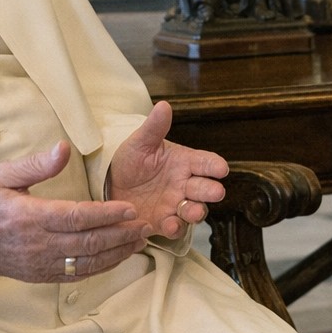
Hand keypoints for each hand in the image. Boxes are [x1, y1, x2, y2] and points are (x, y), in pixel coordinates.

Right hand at [0, 142, 148, 282]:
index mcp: (29, 217)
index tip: (130, 208)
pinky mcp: (37, 276)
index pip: (77, 218)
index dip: (107, 214)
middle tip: (145, 225)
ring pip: (85, 263)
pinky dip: (99, 268)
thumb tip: (64, 147)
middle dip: (121, 235)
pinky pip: (73, 275)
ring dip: (116, 254)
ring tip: (139, 241)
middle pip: (87, 243)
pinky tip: (116, 257)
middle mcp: (36, 245)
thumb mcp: (2, 174)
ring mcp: (37, 265)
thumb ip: (37, 164)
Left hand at [107, 101, 227, 238]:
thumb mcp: (140, 143)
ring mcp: (175, 205)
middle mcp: (184, 184)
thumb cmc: (130, 160)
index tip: (221, 168)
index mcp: (184, 162)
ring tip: (191, 211)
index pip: (205, 162)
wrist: (110, 185)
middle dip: (212, 191)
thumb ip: (154, 127)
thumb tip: (164, 105)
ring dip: (196, 211)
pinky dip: (175, 227)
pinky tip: (170, 225)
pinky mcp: (163, 222)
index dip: (215, 165)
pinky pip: (175, 227)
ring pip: (195, 209)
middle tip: (215, 192)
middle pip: (205, 188)